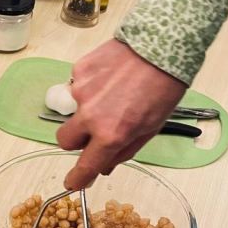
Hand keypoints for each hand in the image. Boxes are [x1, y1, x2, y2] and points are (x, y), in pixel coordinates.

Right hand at [58, 40, 185, 189]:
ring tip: (114, 93)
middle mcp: (91, 115)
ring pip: (74, 111)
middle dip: (76, 140)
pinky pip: (78, 87)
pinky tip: (110, 77)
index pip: (85, 166)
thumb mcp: (150, 128)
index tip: (72, 183)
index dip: (77, 178)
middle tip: (95, 131)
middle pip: (65, 140)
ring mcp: (81, 91)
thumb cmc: (162, 87)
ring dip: (88, 108)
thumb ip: (124, 150)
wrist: (161, 45)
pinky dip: (91, 87)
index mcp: (111, 134)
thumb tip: (104, 166)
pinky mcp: (79, 70)